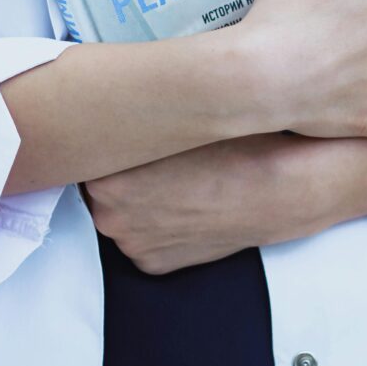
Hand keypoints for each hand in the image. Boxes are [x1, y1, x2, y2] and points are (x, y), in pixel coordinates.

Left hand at [84, 129, 366, 274]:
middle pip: (96, 182)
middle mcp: (108, 212)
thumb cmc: (235, 139)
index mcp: (106, 169)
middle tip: (149, 151)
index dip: (105, 136)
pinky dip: (156, 225)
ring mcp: (130, 243)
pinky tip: (184, 204)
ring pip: (118, 212)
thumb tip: (115, 100)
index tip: (119, 127)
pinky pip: (143, 239)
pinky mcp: (153, 265)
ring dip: (134, 197)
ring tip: (172, 177)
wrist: (282, 187)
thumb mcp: (178, 113)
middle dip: (117, 167)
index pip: (84, 150)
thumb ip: (139, 114)